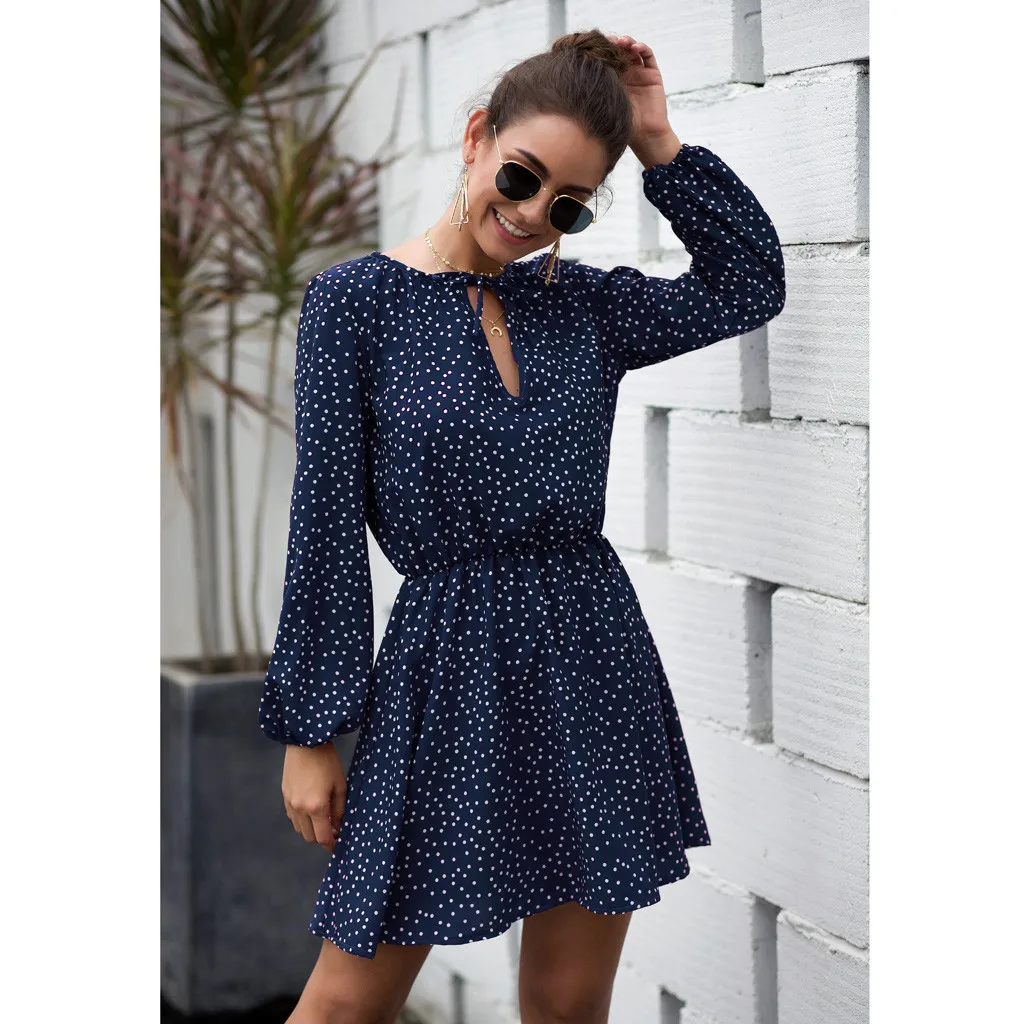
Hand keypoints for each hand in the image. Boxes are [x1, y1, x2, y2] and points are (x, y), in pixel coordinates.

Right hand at [282, 740, 347, 852]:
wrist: (305, 742)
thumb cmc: (327, 761)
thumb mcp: (340, 785)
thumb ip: (340, 810)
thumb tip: (340, 827)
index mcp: (316, 806)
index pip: (323, 837)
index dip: (332, 844)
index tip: (339, 844)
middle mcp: (300, 808)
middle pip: (310, 837)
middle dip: (322, 838)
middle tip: (334, 831)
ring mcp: (290, 803)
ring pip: (300, 829)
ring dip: (311, 829)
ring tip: (324, 819)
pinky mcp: (285, 796)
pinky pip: (293, 817)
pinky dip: (302, 819)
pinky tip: (312, 809)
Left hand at [606, 33, 679, 164]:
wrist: (645, 135)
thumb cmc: (623, 125)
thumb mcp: (606, 104)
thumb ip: (598, 89)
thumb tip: (575, 76)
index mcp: (613, 80)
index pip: (606, 59)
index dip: (601, 50)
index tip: (593, 46)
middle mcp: (626, 74)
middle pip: (619, 51)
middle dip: (613, 43)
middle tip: (606, 40)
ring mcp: (639, 72)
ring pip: (632, 50)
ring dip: (627, 42)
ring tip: (620, 42)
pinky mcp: (652, 74)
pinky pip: (648, 55)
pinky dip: (642, 48)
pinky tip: (634, 47)